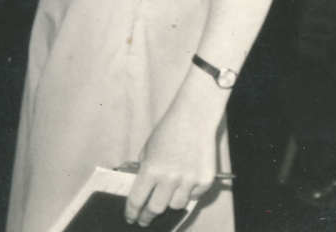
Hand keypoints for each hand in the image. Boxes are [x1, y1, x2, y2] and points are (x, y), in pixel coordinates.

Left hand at [125, 104, 215, 225]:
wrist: (194, 117)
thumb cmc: (169, 130)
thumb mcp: (148, 147)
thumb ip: (144, 169)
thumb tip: (143, 191)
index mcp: (151, 168)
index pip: (137, 199)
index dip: (132, 212)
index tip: (131, 218)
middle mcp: (170, 178)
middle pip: (156, 208)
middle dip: (148, 216)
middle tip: (145, 219)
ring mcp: (189, 181)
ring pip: (176, 205)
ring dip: (170, 201)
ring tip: (169, 188)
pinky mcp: (205, 182)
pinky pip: (193, 196)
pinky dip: (188, 192)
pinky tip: (187, 177)